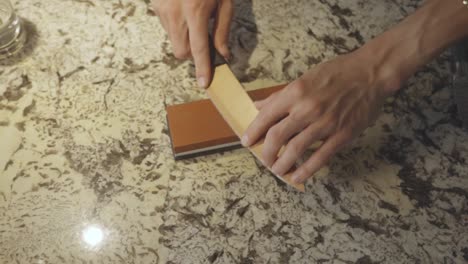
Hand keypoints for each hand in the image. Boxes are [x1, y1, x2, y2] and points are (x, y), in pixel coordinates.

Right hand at [153, 0, 232, 87]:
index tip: (204, 83)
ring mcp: (163, 10)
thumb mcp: (224, 2)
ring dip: (185, 40)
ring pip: (174, 42)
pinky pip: (167, 29)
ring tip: (194, 20)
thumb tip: (223, 54)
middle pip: (182, 51)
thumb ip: (222, 29)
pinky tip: (184, 14)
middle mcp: (175, 12)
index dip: (202, 67)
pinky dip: (177, 28)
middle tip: (204, 40)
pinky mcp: (156, 7)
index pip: (199, 48)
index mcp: (195, 10)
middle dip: (193, 53)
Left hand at [242, 50, 399, 183]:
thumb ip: (281, 96)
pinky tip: (297, 177)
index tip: (246, 141)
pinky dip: (306, 170)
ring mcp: (325, 123)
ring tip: (277, 170)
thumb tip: (259, 105)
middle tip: (264, 159)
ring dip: (282, 164)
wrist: (370, 74)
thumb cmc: (337, 73)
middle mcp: (307, 108)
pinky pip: (320, 157)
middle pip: (276, 136)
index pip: (266, 116)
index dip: (253, 131)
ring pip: (295, 150)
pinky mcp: (342, 134)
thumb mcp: (305, 78)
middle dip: (266, 152)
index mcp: (296, 92)